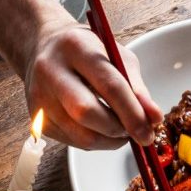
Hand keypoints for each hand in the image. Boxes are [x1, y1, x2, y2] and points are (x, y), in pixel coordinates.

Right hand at [20, 12, 160, 149]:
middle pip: (87, 113)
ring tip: (121, 130)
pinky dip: (95, 141)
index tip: (149, 131)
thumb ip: (136, 87)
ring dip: (109, 141)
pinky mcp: (36, 119)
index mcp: (76, 47)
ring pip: (80, 136)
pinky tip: (101, 128)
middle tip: (136, 132)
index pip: (109, 86)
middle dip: (118, 129)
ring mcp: (39, 97)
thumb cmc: (86, 51)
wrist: (43, 48)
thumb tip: (154, 119)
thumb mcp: (115, 56)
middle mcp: (51, 71)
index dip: (133, 113)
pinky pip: (73, 142)